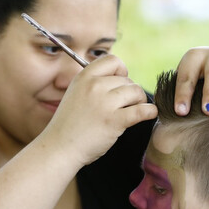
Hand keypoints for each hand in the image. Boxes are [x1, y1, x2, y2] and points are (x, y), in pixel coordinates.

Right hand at [40, 54, 156, 165]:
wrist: (59, 148)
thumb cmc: (68, 125)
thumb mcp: (75, 94)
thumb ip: (93, 84)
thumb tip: (121, 79)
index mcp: (84, 77)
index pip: (113, 60)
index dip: (122, 71)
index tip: (120, 83)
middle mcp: (94, 86)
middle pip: (127, 79)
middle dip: (130, 91)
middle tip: (125, 105)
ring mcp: (105, 103)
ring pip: (136, 92)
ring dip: (139, 101)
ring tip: (133, 110)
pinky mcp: (114, 121)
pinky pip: (142, 110)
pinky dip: (150, 112)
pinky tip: (150, 114)